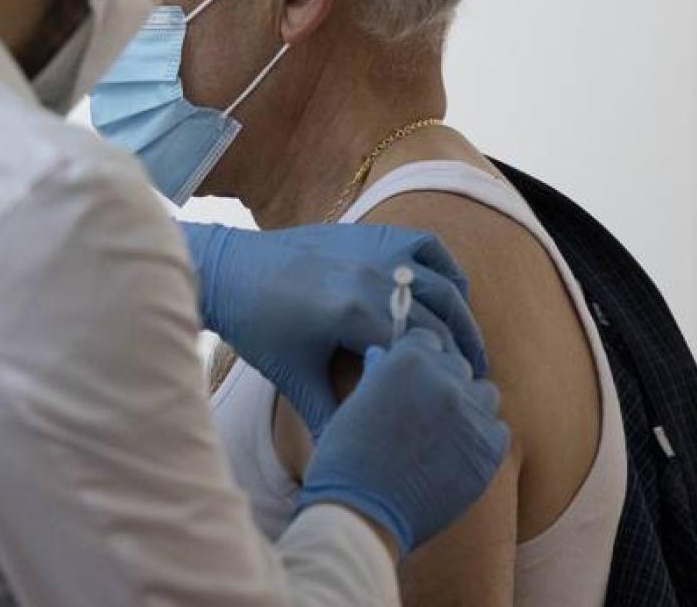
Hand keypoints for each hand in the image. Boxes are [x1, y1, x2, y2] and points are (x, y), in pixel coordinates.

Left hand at [180, 222, 484, 433]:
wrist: (228, 272)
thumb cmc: (257, 329)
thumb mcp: (293, 377)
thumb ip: (329, 417)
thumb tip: (345, 464)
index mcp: (354, 313)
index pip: (421, 350)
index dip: (441, 377)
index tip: (452, 400)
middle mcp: (372, 275)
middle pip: (440, 320)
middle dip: (458, 352)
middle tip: (468, 381)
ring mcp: (373, 248)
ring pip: (442, 283)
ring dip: (460, 315)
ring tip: (464, 346)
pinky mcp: (368, 233)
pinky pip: (426, 246)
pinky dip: (444, 269)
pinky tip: (446, 295)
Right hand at [298, 329, 509, 554]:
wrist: (362, 510)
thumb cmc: (347, 456)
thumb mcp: (356, 401)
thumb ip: (380, 375)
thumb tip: (385, 357)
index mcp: (407, 360)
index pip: (427, 339)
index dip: (419, 356)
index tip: (413, 374)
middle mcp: (444, 379)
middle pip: (458, 365)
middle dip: (444, 379)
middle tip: (428, 403)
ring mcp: (471, 414)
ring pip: (484, 394)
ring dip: (468, 404)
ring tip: (446, 427)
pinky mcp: (488, 449)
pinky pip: (496, 429)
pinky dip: (481, 435)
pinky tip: (458, 450)